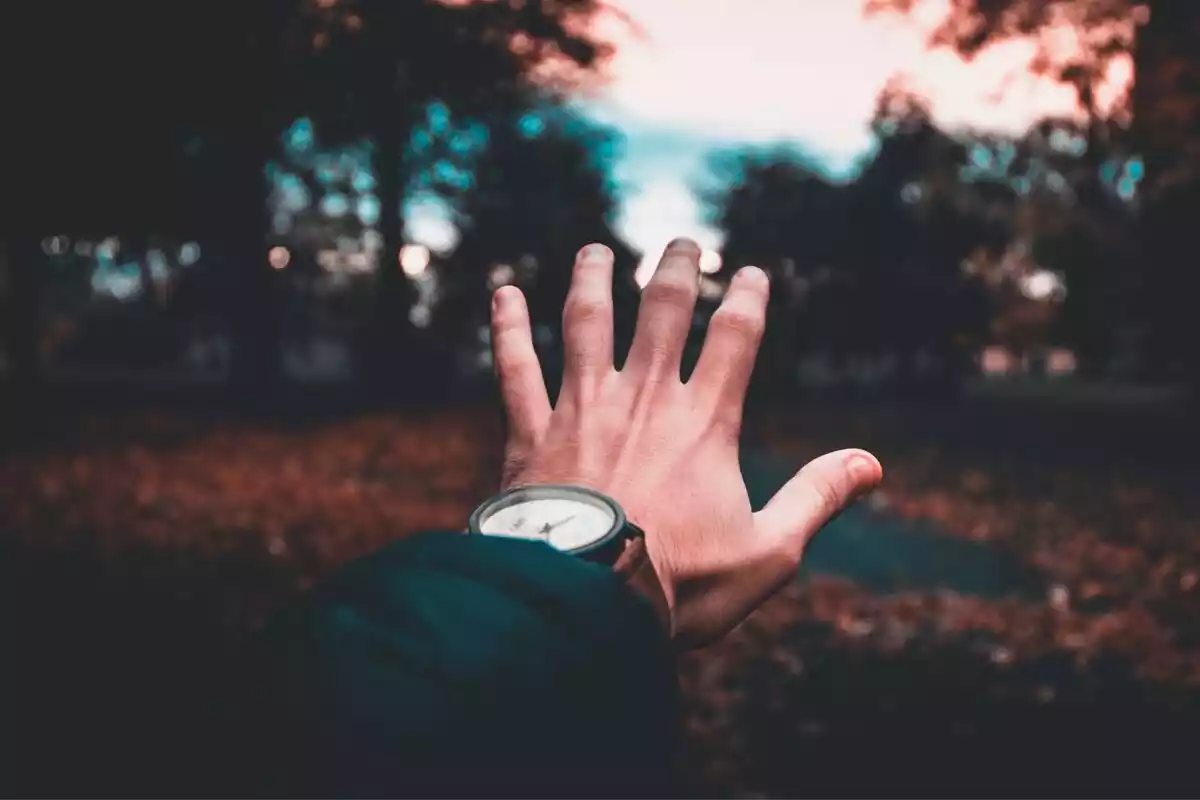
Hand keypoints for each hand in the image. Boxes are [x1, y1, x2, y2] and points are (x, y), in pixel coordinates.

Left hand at [489, 238, 882, 649]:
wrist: (584, 606)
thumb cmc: (679, 585)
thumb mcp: (768, 551)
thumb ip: (817, 498)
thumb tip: (871, 463)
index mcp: (704, 422)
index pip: (736, 338)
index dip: (748, 298)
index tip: (752, 273)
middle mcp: (644, 399)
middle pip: (662, 312)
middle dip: (675, 270)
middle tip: (681, 244)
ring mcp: (583, 409)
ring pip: (587, 324)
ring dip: (592, 281)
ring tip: (595, 251)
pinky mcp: (531, 433)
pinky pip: (516, 369)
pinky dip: (507, 329)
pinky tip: (503, 293)